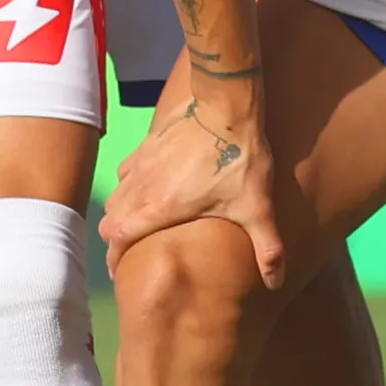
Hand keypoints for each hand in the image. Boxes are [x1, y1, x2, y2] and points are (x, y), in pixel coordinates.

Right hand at [100, 87, 285, 288]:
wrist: (226, 103)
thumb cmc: (240, 158)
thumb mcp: (257, 207)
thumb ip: (267, 247)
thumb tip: (276, 282)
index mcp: (161, 207)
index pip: (118, 238)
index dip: (114, 258)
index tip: (121, 269)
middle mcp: (142, 187)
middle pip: (110, 220)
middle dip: (115, 238)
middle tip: (129, 250)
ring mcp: (142, 162)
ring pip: (115, 195)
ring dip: (120, 212)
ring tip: (137, 222)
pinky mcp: (147, 142)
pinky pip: (126, 170)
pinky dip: (129, 185)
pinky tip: (147, 186)